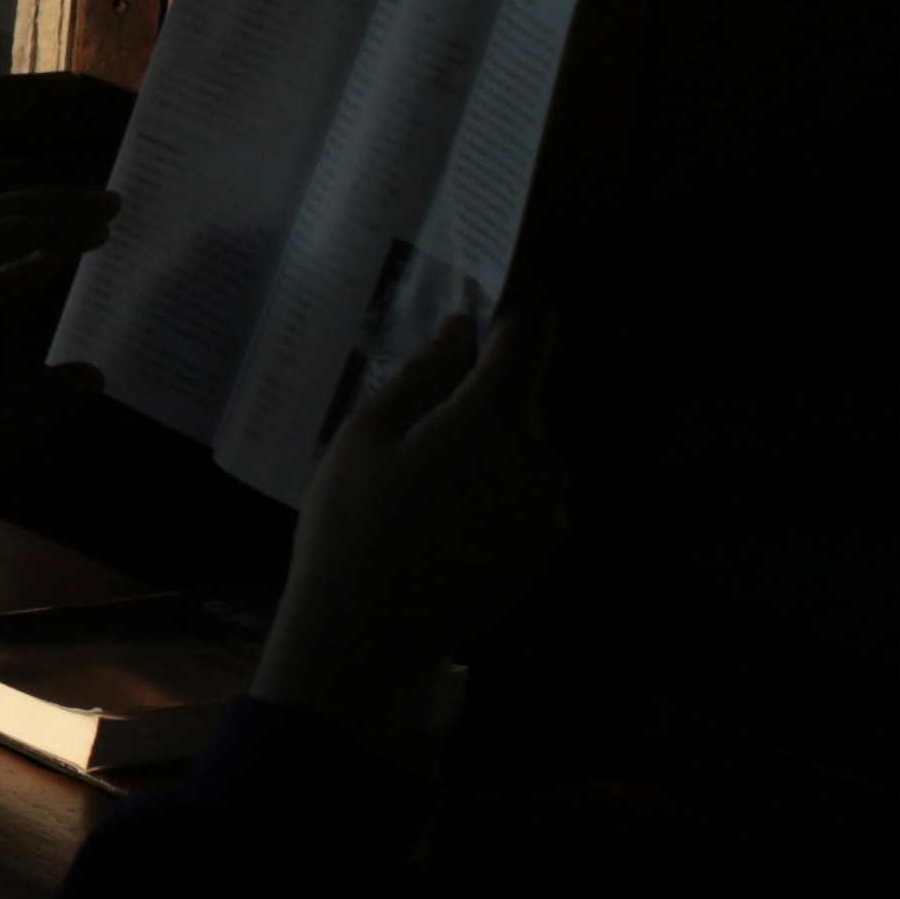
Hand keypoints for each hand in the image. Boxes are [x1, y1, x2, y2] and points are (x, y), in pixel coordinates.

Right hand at [255, 303, 565, 737]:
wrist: (365, 634)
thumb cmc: (353, 522)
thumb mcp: (368, 432)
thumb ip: (424, 373)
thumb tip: (463, 330)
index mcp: (497, 418)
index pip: (532, 330)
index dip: (521, 289)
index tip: (500, 264)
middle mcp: (540, 460)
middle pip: (519, 395)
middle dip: (479, 381)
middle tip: (421, 386)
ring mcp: (546, 511)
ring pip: (519, 448)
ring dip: (480, 439)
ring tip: (414, 465)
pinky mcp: (538, 551)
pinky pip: (519, 495)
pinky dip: (487, 485)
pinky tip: (431, 511)